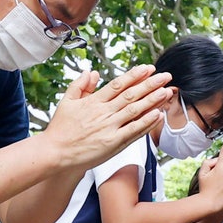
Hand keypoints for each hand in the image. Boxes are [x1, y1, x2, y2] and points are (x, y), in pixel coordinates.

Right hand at [42, 65, 172, 169]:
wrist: (55, 153)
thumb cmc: (61, 130)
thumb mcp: (67, 102)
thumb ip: (80, 86)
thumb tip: (90, 72)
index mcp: (93, 102)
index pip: (118, 84)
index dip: (135, 75)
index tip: (148, 68)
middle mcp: (103, 113)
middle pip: (131, 95)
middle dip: (150, 84)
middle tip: (165, 76)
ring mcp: (109, 128)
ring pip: (135, 111)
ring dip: (152, 100)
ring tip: (166, 92)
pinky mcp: (113, 143)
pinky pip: (133, 131)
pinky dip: (146, 122)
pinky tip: (157, 115)